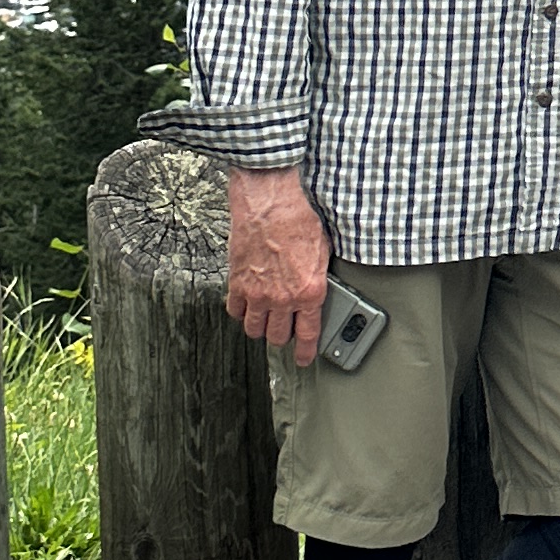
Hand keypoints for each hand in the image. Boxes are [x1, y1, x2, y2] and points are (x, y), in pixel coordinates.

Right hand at [227, 168, 332, 366]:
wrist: (269, 200)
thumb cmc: (297, 217)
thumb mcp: (323, 250)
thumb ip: (318, 277)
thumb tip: (319, 289)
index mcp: (309, 291)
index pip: (307, 335)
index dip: (305, 352)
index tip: (303, 359)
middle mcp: (282, 298)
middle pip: (277, 336)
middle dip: (282, 336)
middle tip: (284, 331)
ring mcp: (257, 293)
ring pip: (255, 328)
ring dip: (261, 327)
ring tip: (266, 319)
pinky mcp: (238, 283)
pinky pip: (236, 310)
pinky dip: (241, 311)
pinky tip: (247, 305)